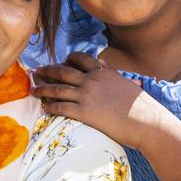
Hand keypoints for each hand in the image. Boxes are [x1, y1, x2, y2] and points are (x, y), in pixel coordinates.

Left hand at [32, 52, 161, 149]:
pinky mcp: (85, 112)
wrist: (146, 121)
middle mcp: (92, 80)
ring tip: (33, 89)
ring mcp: (87, 95)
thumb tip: (109, 67)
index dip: (67, 60)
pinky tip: (44, 108)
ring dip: (43, 89)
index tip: (60, 62)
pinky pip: (62, 107)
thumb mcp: (128, 84)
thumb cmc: (141, 107)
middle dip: (47, 71)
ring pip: (58, 89)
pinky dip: (51, 106)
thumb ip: (114, 75)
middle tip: (36, 71)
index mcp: (103, 72)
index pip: (81, 59)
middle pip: (63, 72)